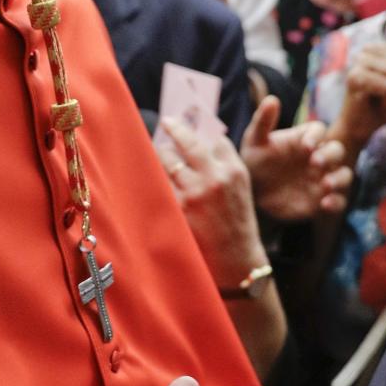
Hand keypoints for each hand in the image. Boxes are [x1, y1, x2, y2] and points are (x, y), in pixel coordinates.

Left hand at [157, 117, 266, 289]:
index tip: (188, 127)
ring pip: (167, 159)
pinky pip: (157, 183)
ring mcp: (194, 194)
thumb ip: (224, 167)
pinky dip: (152, 177)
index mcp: (234, 171)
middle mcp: (214, 178)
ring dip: (160, 155)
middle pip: (188, 142)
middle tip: (166, 122)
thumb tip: (202, 142)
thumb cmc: (237, 226)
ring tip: (153, 153)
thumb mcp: (241, 191)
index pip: (214, 140)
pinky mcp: (177, 209)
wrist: (236, 263)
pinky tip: (145, 176)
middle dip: (175, 129)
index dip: (200, 134)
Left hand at [242, 95, 351, 220]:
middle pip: (337, 150)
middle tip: (315, 163)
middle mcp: (318, 157)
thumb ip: (263, 121)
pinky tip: (324, 205)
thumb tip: (272, 99)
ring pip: (344, 175)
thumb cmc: (254, 161)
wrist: (252, 194)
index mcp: (304, 139)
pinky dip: (336, 202)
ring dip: (339, 179)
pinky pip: (339, 201)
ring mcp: (322, 179)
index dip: (316, 137)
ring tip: (325, 185)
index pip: (319, 130)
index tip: (306, 146)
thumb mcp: (255, 141)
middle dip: (330, 156)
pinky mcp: (322, 201)